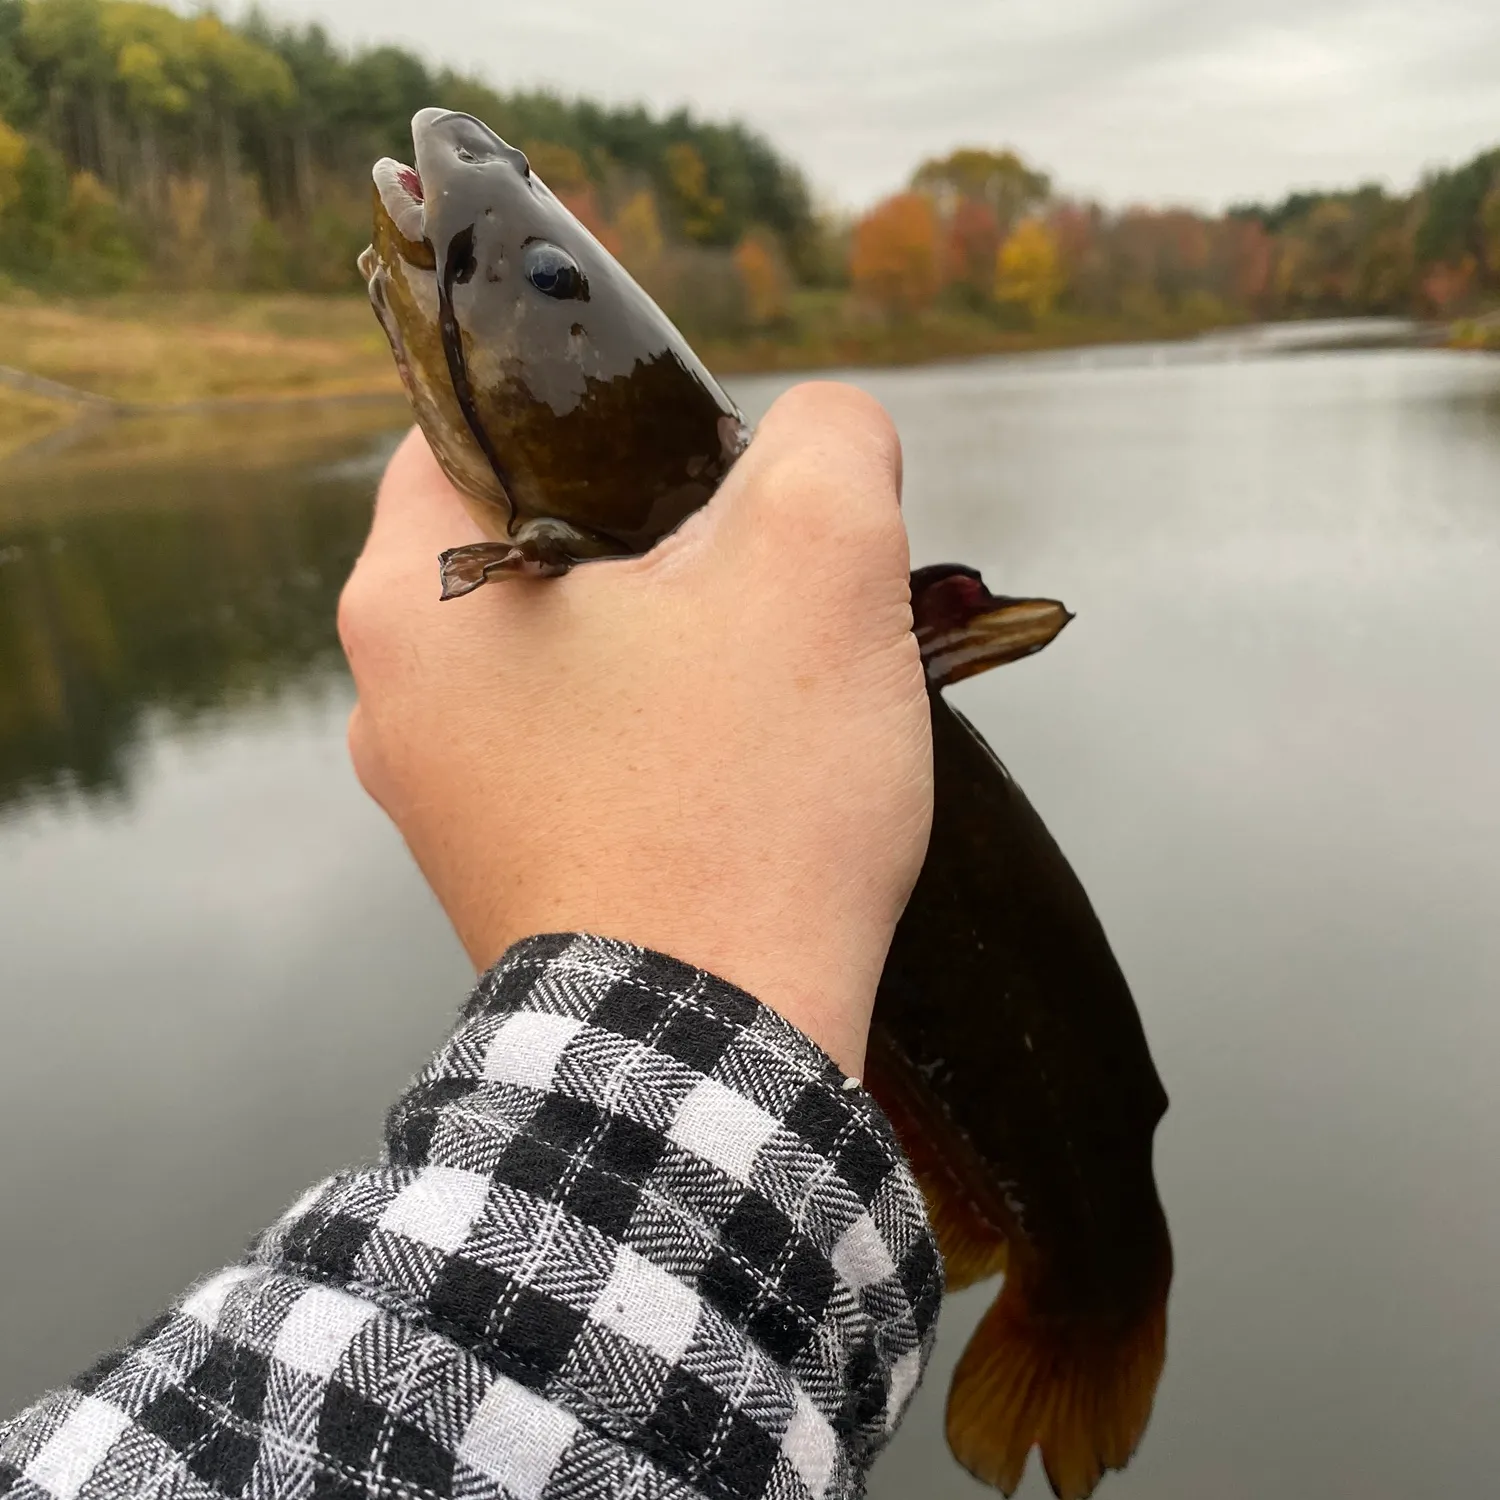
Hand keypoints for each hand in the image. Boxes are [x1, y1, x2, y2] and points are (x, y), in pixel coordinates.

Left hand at [338, 383, 931, 1074]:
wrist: (716, 1061)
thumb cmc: (742, 809)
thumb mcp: (821, 563)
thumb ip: (827, 440)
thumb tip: (822, 436)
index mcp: (412, 595)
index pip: (486, 417)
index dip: (612, 411)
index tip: (709, 461)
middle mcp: (394, 697)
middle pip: (537, 540)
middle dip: (662, 537)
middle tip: (764, 572)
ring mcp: (442, 796)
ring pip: (569, 649)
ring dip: (672, 642)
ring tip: (769, 679)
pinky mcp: (503, 865)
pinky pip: (583, 746)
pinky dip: (659, 733)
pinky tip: (738, 763)